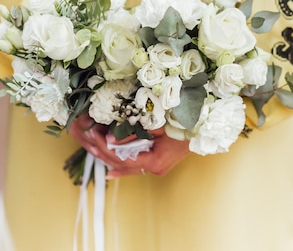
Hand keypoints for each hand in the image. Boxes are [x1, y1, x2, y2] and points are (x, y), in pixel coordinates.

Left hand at [69, 116, 188, 177]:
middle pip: (122, 165)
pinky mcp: (158, 164)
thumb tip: (110, 138)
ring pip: (128, 168)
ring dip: (110, 158)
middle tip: (89, 140)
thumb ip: (133, 133)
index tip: (95, 135)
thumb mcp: (155, 125)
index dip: (107, 148)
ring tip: (94, 149)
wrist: (203, 128)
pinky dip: (122, 165)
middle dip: (104, 153)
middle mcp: (154, 169)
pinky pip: (136, 166)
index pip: (123, 158)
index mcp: (154, 161)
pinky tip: (111, 169)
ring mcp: (157, 169)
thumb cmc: (181, 123)